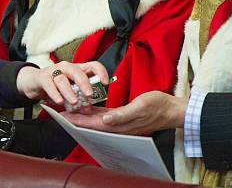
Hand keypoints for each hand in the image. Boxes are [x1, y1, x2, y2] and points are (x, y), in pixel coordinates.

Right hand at [16, 61, 107, 107]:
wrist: (34, 82)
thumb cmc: (56, 86)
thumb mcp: (70, 91)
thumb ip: (79, 98)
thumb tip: (89, 108)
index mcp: (77, 69)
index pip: (92, 65)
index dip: (101, 72)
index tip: (105, 83)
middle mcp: (67, 67)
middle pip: (78, 71)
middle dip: (84, 83)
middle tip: (89, 94)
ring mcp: (54, 71)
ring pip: (63, 79)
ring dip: (69, 91)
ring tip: (74, 102)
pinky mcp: (43, 77)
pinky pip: (50, 85)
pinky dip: (55, 93)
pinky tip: (59, 101)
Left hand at [62, 91, 187, 134]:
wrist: (171, 109)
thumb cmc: (158, 106)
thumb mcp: (141, 105)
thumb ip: (123, 114)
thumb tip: (105, 120)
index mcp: (120, 124)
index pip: (94, 124)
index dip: (79, 121)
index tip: (65, 117)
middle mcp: (118, 126)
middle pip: (92, 124)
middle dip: (76, 119)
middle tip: (60, 114)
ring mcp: (121, 123)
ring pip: (97, 121)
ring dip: (83, 116)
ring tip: (70, 111)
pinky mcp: (124, 117)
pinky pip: (105, 116)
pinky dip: (95, 113)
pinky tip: (88, 107)